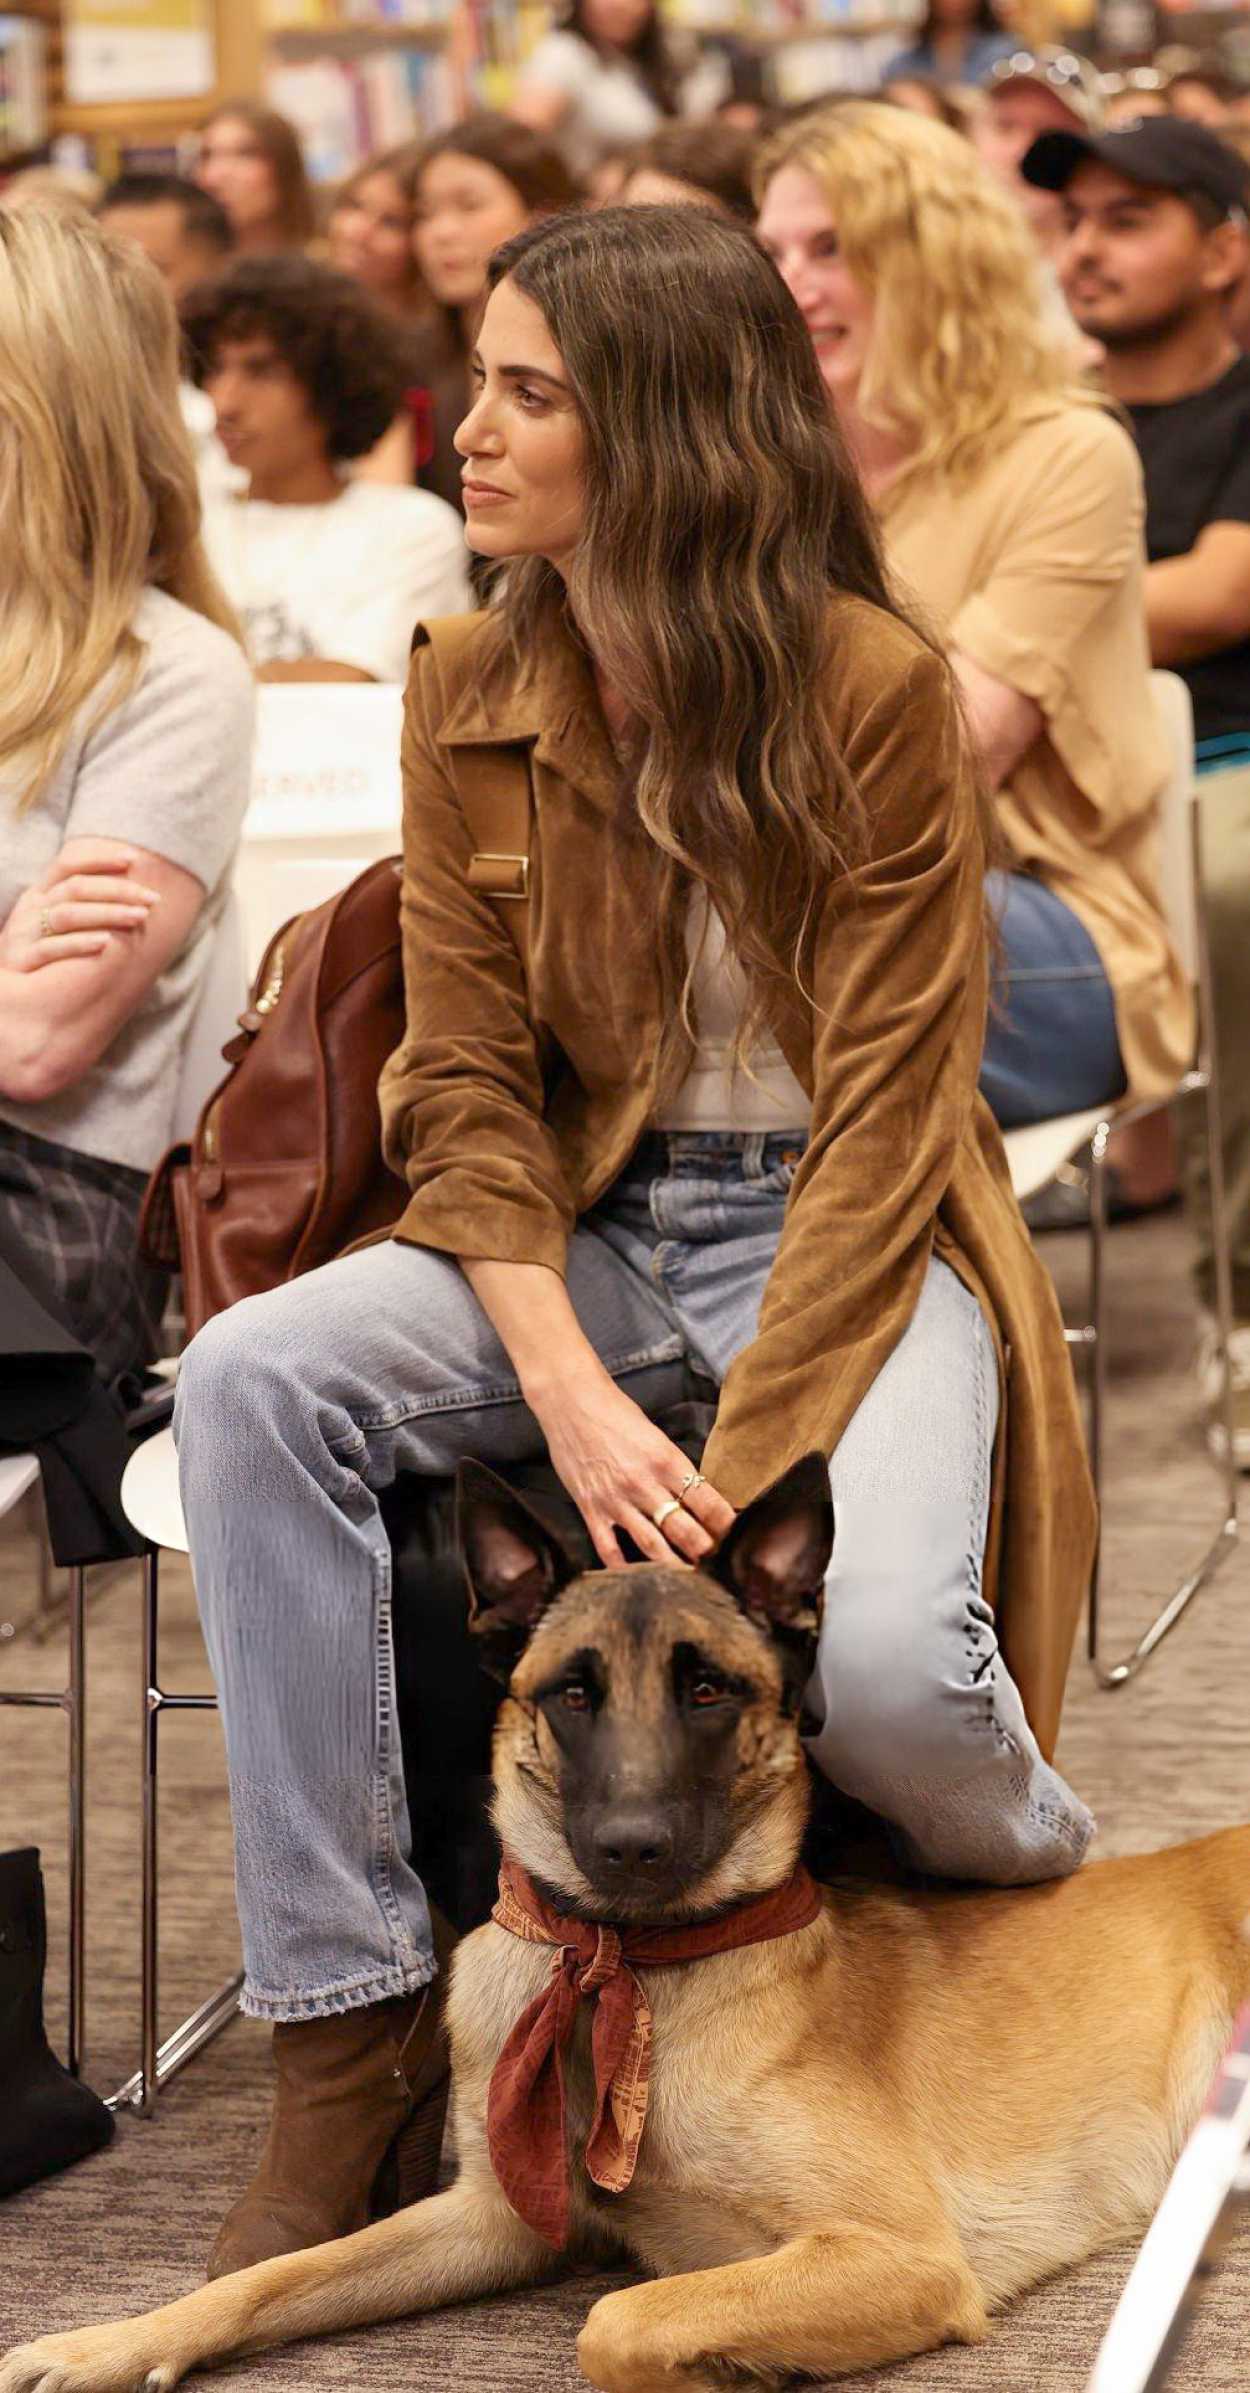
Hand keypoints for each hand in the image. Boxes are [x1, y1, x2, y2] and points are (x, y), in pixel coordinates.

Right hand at [0, 850, 159, 971]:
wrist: (7, 990)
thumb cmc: (42, 952)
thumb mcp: (57, 922)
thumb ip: (84, 903)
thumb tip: (133, 890)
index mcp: (41, 892)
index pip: (68, 863)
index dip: (99, 858)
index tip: (134, 859)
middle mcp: (31, 907)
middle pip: (75, 887)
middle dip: (118, 890)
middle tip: (152, 898)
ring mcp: (24, 932)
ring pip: (68, 915)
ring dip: (107, 914)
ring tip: (139, 917)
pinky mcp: (22, 960)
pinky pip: (51, 949)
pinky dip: (79, 944)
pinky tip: (106, 943)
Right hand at [529, 1365, 734, 1569]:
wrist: (570, 1402)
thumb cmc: (615, 1412)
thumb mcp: (655, 1435)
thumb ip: (672, 1466)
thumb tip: (694, 1493)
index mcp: (666, 1460)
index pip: (706, 1500)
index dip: (724, 1523)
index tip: (735, 1536)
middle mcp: (644, 1483)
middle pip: (684, 1529)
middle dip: (704, 1550)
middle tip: (717, 1563)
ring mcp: (616, 1499)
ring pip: (652, 1545)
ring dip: (674, 1565)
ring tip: (690, 1577)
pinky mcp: (591, 1508)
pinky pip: (608, 1548)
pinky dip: (622, 1567)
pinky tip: (635, 1577)